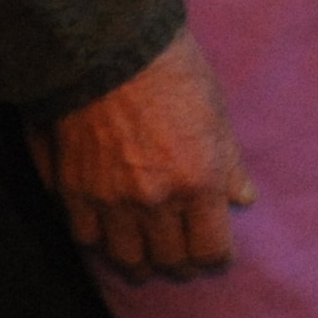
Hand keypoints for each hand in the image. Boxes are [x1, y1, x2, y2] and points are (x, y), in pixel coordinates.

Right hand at [33, 28, 254, 275]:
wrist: (112, 53)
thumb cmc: (176, 76)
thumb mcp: (218, 115)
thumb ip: (230, 165)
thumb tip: (243, 200)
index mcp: (199, 182)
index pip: (210, 249)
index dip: (216, 257)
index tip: (216, 253)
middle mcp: (156, 201)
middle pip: (170, 260)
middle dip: (181, 264)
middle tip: (184, 259)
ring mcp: (112, 200)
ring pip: (127, 258)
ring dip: (141, 262)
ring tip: (147, 258)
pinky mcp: (75, 192)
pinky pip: (88, 237)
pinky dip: (102, 240)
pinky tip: (111, 233)